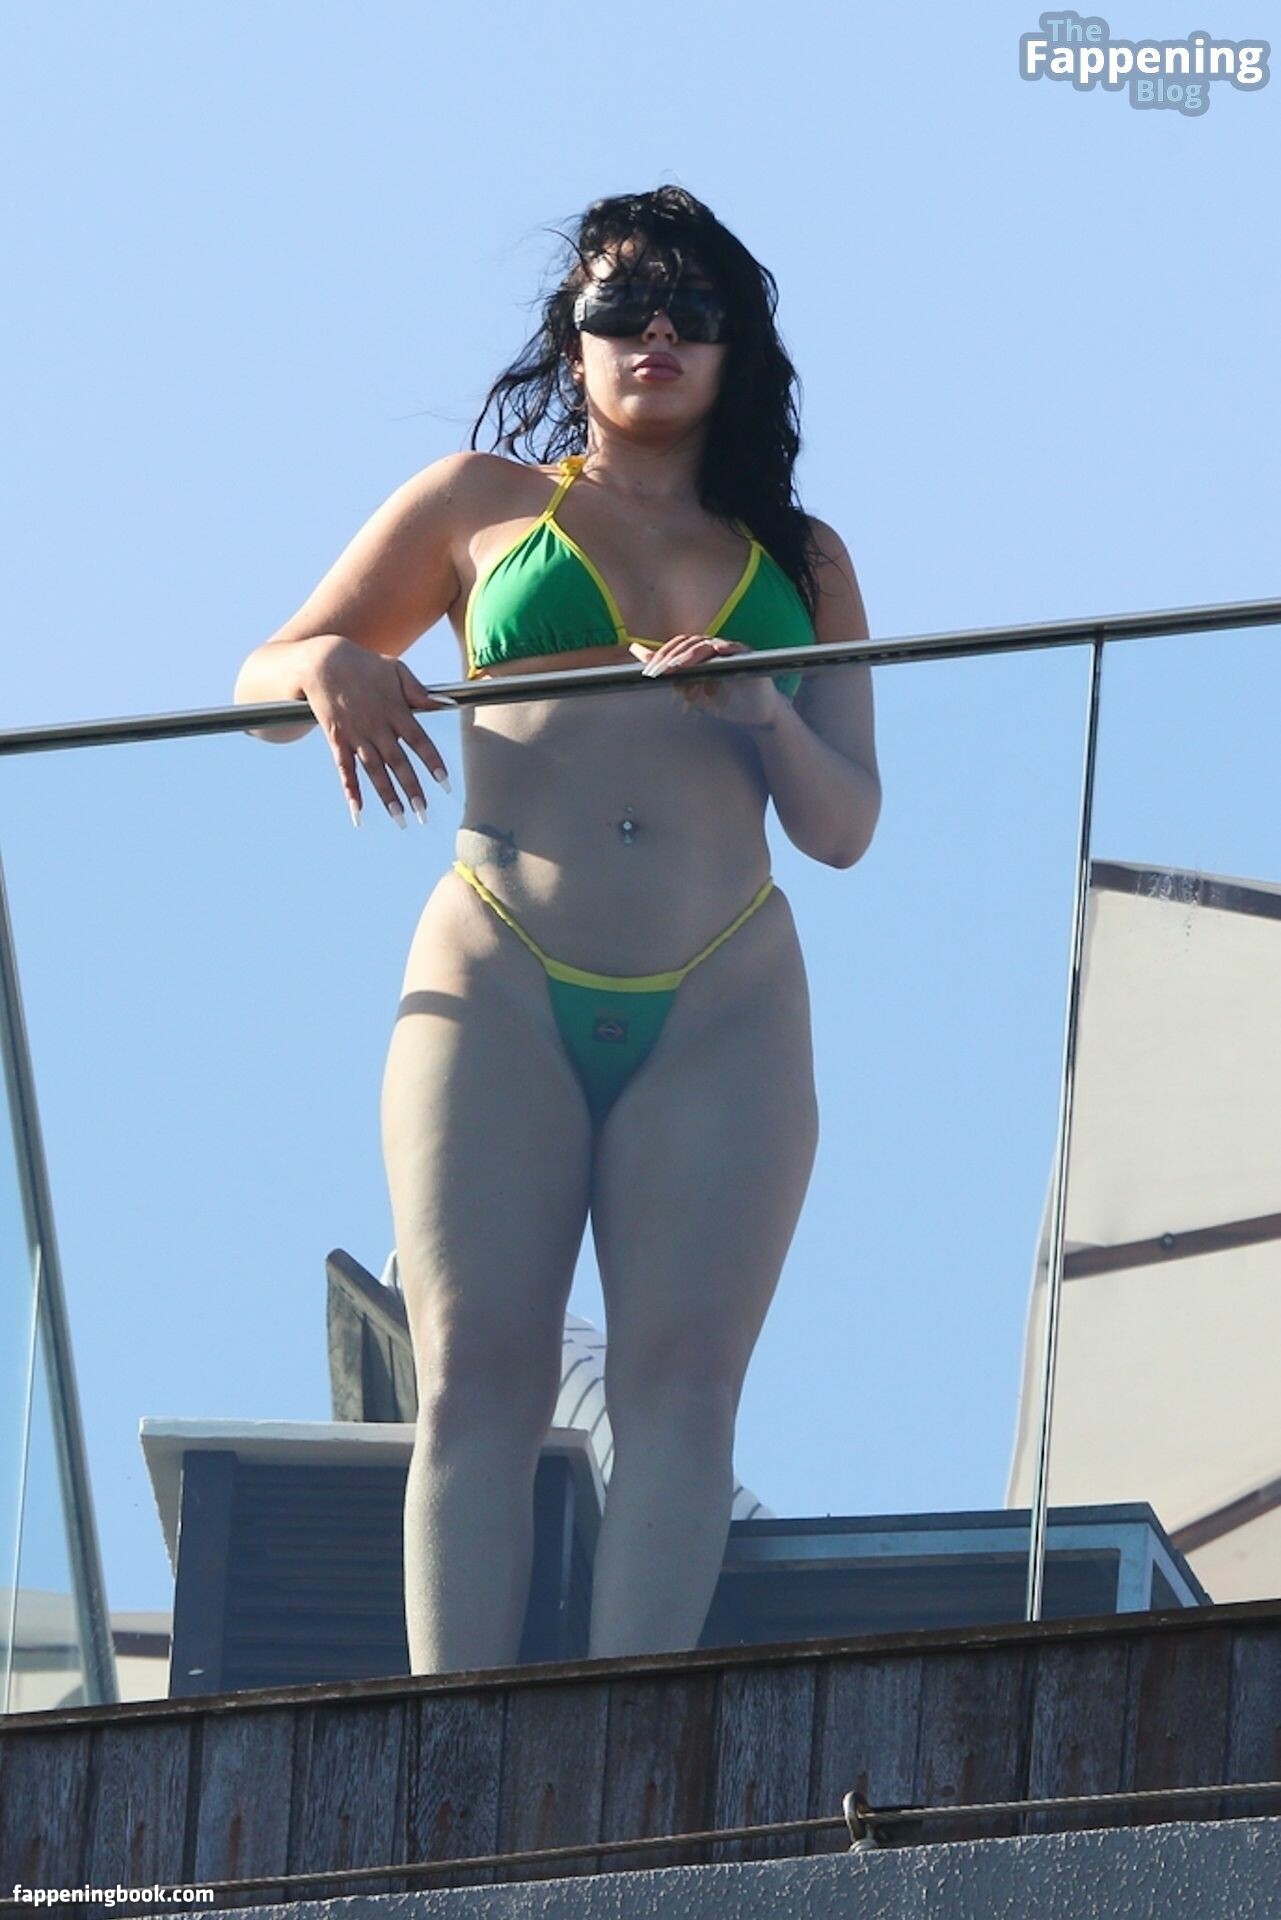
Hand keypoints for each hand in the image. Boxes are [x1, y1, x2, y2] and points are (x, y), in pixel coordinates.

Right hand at [300, 634, 454, 825]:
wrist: (322, 662)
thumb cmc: (364, 665)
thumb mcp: (396, 670)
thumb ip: (419, 691)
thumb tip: (446, 703)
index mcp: (396, 711)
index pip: (419, 741)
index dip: (432, 762)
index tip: (444, 782)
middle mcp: (377, 727)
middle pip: (398, 763)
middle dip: (412, 789)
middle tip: (423, 812)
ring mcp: (356, 736)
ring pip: (374, 771)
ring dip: (387, 796)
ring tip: (399, 818)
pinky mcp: (337, 741)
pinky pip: (345, 769)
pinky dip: (351, 790)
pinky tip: (358, 810)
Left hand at [629, 635, 784, 728]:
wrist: (755, 715)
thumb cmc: (724, 701)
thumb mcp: (692, 691)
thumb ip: (671, 674)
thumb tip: (642, 657)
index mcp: (699, 654)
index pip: (677, 647)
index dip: (663, 656)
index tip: (649, 671)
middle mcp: (713, 648)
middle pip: (689, 644)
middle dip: (673, 657)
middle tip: (661, 670)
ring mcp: (730, 650)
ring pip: (707, 646)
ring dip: (692, 655)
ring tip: (679, 666)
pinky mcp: (747, 656)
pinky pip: (735, 648)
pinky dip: (725, 649)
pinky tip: (717, 651)